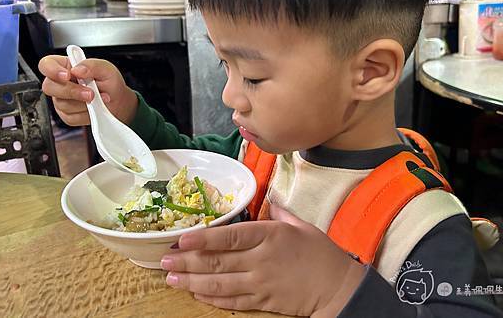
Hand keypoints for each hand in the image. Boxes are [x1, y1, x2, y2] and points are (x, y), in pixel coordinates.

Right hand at [39, 55, 137, 126]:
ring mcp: (61, 100)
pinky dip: (86, 114)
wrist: (117, 101)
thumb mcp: (106, 68)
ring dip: (83, 103)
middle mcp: (60, 83)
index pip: (46, 64)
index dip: (52, 70)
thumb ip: (92, 65)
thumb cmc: (109, 82)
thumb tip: (77, 69)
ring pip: (62, 104)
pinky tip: (94, 108)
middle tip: (90, 93)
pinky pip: (70, 117)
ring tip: (99, 99)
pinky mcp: (67, 115)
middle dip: (72, 91)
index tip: (68, 75)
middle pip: (49, 87)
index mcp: (65, 66)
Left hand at [160, 205, 365, 316]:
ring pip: (219, 283)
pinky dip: (212, 298)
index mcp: (269, 236)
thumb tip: (267, 202)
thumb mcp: (301, 226)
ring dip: (192, 280)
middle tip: (164, 260)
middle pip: (217, 261)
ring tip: (171, 278)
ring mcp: (261, 282)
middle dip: (187, 260)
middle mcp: (261, 259)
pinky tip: (196, 293)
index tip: (182, 237)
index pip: (230, 236)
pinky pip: (233, 301)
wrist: (338, 287)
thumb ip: (279, 214)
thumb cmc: (321, 253)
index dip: (203, 238)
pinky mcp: (264, 301)